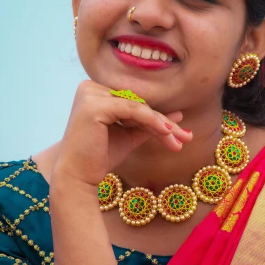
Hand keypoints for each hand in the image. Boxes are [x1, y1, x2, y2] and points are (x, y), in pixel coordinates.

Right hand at [51, 80, 192, 189]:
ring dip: (162, 124)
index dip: (158, 118)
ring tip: (180, 139)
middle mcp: (89, 87)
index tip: (181, 133)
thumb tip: (178, 115)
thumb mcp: (129, 136)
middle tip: (186, 137)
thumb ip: (150, 123)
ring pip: (138, 107)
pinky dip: (152, 121)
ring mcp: (90, 94)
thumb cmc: (100, 157)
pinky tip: (167, 132)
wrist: (77, 177)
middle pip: (137, 103)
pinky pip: (132, 110)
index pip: (134, 102)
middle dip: (163, 123)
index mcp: (94, 91)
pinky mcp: (94, 105)